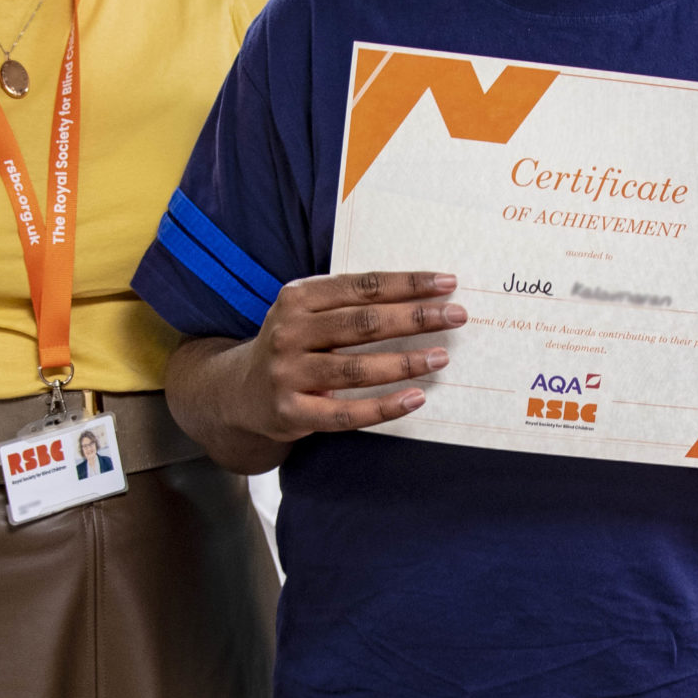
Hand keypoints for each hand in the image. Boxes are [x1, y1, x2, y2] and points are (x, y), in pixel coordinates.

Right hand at [233, 270, 466, 440]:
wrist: (240, 392)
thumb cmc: (294, 345)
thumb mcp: (308, 313)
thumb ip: (350, 302)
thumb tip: (421, 295)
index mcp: (298, 297)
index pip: (361, 287)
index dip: (406, 284)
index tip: (446, 283)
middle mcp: (289, 332)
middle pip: (362, 323)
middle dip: (415, 318)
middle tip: (456, 316)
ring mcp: (288, 374)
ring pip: (356, 369)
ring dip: (405, 362)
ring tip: (441, 357)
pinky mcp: (292, 412)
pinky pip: (346, 414)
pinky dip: (384, 407)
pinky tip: (416, 398)